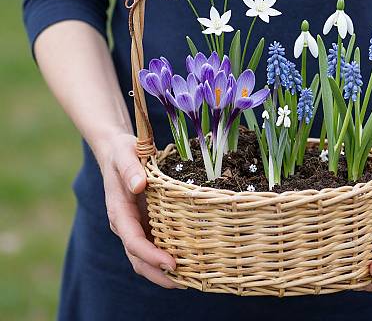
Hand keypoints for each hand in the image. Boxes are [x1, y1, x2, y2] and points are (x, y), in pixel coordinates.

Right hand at [97, 133, 180, 288]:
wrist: (117, 151)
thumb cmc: (123, 152)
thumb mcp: (126, 154)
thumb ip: (130, 169)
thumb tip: (139, 185)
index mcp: (119, 212)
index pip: (133, 241)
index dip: (151, 256)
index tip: (171, 264)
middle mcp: (125, 224)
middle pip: (138, 259)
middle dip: (158, 274)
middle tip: (185, 283)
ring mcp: (135, 225)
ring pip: (145, 257)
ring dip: (163, 271)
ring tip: (190, 279)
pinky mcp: (145, 222)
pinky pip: (154, 245)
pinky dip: (166, 257)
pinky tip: (187, 261)